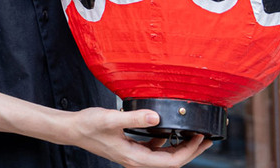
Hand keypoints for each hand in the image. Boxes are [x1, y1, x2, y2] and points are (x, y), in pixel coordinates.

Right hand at [65, 107, 211, 167]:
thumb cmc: (88, 125)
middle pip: (171, 162)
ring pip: (164, 156)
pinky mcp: (132, 148)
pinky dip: (166, 142)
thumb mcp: (111, 119)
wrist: (72, 129)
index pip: (170, 162)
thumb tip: (156, 116)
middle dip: (191, 151)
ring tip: (194, 134)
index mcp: (135, 158)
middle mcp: (137, 161)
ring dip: (180, 147)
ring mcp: (134, 156)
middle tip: (207, 138)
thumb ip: (134, 118)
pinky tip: (169, 130)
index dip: (188, 151)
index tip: (200, 137)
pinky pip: (155, 149)